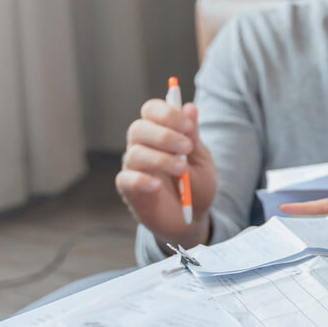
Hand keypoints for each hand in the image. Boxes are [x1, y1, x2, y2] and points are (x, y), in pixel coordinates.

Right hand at [116, 99, 216, 246]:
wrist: (194, 219)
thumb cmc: (197, 186)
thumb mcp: (202, 160)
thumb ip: (193, 136)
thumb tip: (189, 107)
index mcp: (160, 132)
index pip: (151, 110)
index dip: (167, 113)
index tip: (187, 125)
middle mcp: (142, 146)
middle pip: (138, 128)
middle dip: (164, 135)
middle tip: (186, 147)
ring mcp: (134, 168)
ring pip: (134, 153)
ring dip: (160, 158)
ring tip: (182, 169)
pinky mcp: (130, 190)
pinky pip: (126, 179)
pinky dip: (141, 179)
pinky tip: (158, 185)